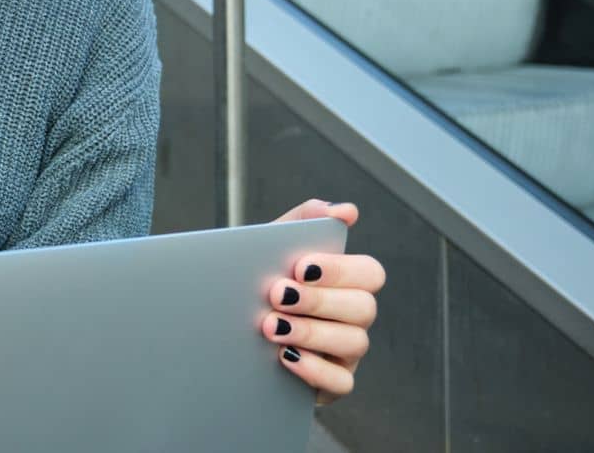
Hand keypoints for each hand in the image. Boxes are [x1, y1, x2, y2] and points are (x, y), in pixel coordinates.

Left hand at [263, 199, 384, 406]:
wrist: (223, 328)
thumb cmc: (257, 281)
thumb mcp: (272, 247)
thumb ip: (304, 221)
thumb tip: (346, 210)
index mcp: (345, 281)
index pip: (370, 273)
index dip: (340, 270)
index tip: (301, 266)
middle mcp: (353, 316)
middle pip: (364, 308)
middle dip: (320, 300)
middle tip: (277, 294)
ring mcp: (346, 352)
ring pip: (354, 342)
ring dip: (312, 331)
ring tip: (271, 325)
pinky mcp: (333, 383)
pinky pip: (342, 382)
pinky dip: (314, 369)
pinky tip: (285, 356)